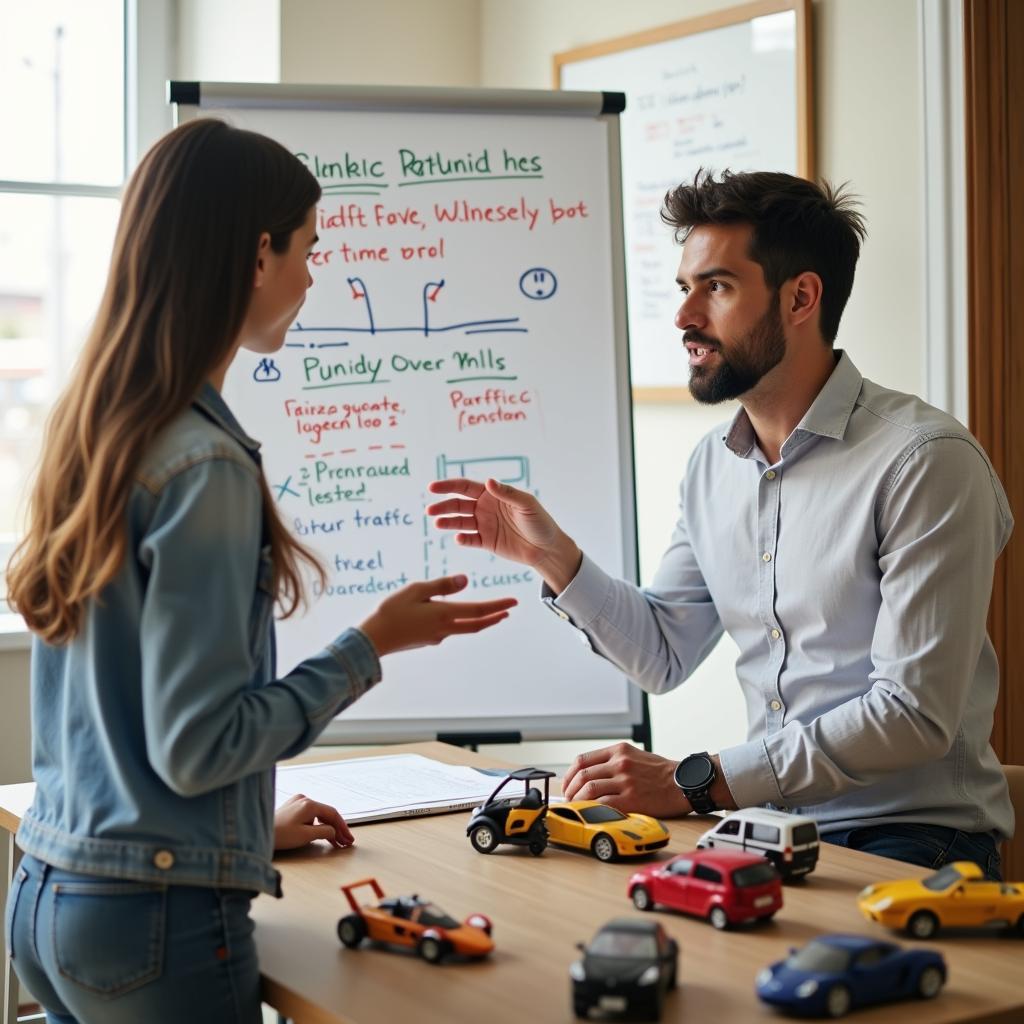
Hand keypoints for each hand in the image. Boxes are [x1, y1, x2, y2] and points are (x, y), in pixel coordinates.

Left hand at [274, 793, 353, 850]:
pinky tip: (321, 833)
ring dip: (328, 827)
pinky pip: (310, 814)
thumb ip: (324, 832)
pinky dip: (318, 824)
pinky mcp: (292, 807)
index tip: (349, 839)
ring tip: (335, 841)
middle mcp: (305, 799)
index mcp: (309, 804)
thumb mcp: (306, 836)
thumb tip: (334, 831)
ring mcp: (297, 801)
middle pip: (326, 814)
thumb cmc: (280, 836)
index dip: (343, 827)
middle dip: (336, 828)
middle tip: (345, 842)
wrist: (258, 833)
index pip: (333, 813)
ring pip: (319, 814)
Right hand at [358, 574, 516, 657]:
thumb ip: (442, 585)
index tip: (514, 602)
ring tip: (491, 614)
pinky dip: (462, 622)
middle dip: (495, 617)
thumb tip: (466, 580)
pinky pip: (451, 629)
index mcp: (445, 614)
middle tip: (509, 611)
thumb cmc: (392, 611)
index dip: (498, 605)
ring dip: (481, 621)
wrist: (374, 639)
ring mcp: (437, 636)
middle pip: (477, 624)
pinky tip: (458, 616)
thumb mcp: (416, 590)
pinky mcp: (428, 639)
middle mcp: (445, 628)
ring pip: (465, 628)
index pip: (479, 610)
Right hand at [426, 478, 581, 591]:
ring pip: (460, 522)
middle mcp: (485, 508)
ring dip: (448, 522)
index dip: (448, 486)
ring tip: (438, 523)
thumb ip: (507, 493)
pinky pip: (470, 540)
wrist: (547, 548)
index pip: (465, 487)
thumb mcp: (527, 504)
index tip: (432, 488)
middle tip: (430, 510)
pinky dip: (462, 539)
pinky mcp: (486, 542)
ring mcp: (484, 525)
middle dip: (443, 506)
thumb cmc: (540, 522)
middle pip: (458, 505)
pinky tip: (458, 538)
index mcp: (492, 494)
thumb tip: (488, 481)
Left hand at [562, 743, 691, 817]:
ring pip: (589, 789)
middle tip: (569, 800)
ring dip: (578, 801)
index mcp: (619, 751)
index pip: (583, 760)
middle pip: (582, 775)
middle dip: (570, 790)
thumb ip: (614, 761)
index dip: (570, 775)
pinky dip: (592, 809)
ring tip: (578, 808)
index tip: (567, 785)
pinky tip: (591, 814)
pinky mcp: (631, 799)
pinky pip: (603, 804)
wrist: (683, 783)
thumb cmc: (661, 773)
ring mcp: (625, 781)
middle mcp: (620, 763)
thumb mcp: (635, 756)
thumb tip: (590, 776)